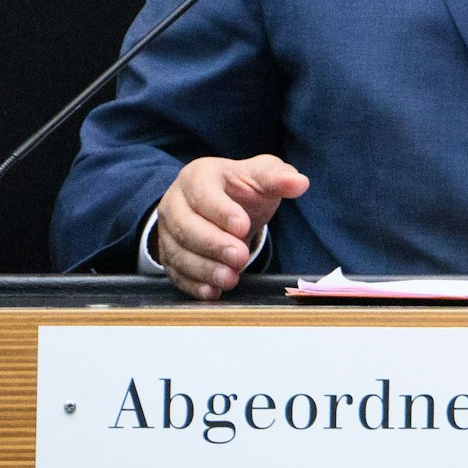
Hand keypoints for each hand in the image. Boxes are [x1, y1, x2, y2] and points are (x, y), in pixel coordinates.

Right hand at [154, 154, 308, 299]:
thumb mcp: (262, 176)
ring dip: (204, 269)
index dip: (221, 211)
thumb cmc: (242, 189)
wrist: (224, 205)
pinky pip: (175, 272)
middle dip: (214, 244)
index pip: (203, 192)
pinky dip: (193, 285)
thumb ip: (279, 178)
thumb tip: (300, 183)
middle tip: (240, 257)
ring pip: (178, 252)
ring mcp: (168, 230)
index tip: (243, 227)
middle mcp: (175, 202)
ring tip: (231, 279)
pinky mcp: (169, 254)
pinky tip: (212, 292)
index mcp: (197, 176)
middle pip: (186, 226)